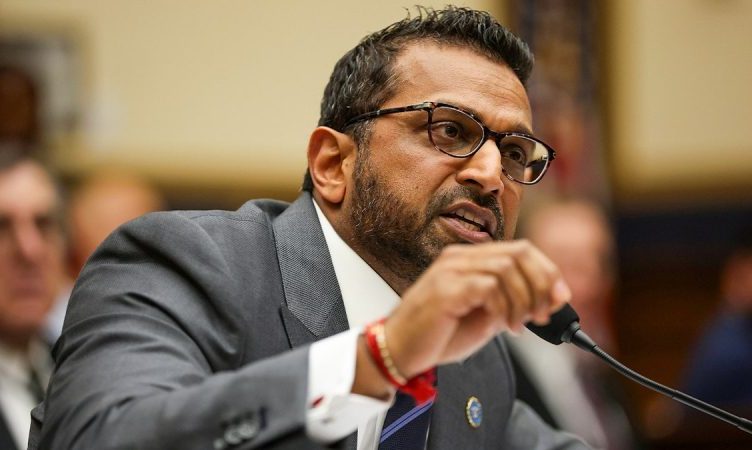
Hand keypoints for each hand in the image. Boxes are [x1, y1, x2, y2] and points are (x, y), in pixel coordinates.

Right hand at [383, 239, 570, 378]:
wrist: (401, 350)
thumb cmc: (438, 334)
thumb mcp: (484, 317)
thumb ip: (509, 302)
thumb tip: (544, 299)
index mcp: (469, 260)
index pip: (520, 250)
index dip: (547, 272)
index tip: (560, 297)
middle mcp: (460, 258)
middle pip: (519, 253)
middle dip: (542, 284)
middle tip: (544, 314)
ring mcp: (451, 271)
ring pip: (507, 269)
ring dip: (523, 300)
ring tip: (519, 325)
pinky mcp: (446, 289)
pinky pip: (489, 287)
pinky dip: (505, 308)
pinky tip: (504, 326)